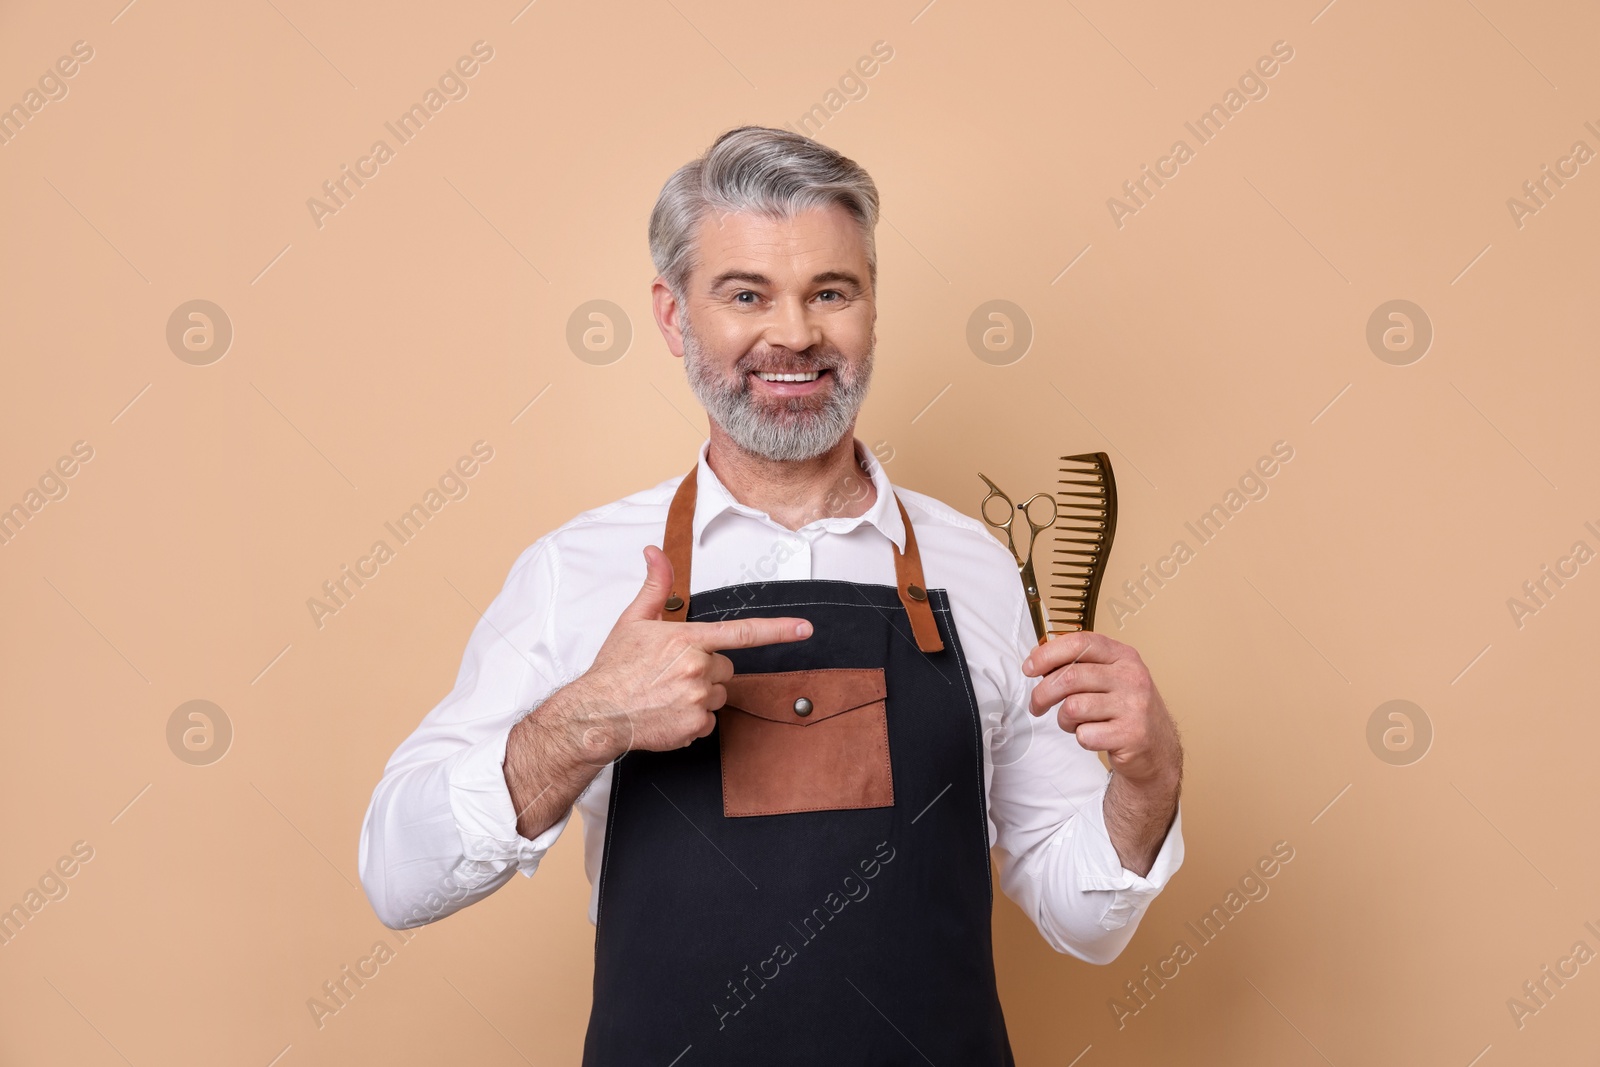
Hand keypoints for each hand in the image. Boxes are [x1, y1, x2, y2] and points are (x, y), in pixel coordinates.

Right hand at [563, 544, 814, 759]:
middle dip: (707, 670)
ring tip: (667, 695)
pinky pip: (709, 722)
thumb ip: (655, 585)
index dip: (778, 630)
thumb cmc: (615, 668)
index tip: (805, 629)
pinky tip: (668, 713)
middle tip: (673, 674)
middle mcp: (697, 668)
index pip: (742, 633)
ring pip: (718, 695)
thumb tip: (655, 552)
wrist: (597, 712)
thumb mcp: (633, 620)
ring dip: (700, 696)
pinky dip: (693, 720)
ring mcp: (696, 699)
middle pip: (726, 669)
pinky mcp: (694, 726)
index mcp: (687, 639)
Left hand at [1021, 631, 1180, 787]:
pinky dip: (1081, 738)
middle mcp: (1131, 676)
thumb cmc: (1125, 709)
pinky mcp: (1132, 734)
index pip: (1080, 643)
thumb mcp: (1109, 677)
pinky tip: (1094, 736)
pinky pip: (1085, 735)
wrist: (1157, 747)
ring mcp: (1134, 705)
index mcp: (1123, 656)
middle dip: (1043, 693)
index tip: (1029, 668)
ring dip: (1064, 719)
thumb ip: (1079, 666)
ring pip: (1073, 707)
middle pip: (1070, 677)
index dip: (1047, 654)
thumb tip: (1037, 660)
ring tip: (1075, 723)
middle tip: (1036, 706)